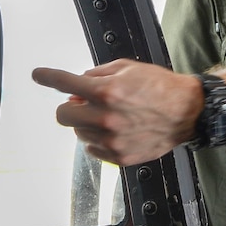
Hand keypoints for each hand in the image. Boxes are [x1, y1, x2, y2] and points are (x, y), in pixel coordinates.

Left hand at [32, 60, 202, 165]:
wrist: (187, 112)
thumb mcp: (128, 68)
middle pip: (63, 115)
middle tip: (82, 103)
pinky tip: (115, 130)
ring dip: (86, 123)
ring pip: (78, 132)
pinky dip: (97, 139)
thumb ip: (97, 76)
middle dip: (69, 107)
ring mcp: (112, 139)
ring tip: (109, 116)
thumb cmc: (160, 88)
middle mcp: (106, 117)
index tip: (38, 75)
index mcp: (107, 91)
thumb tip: (77, 86)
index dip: (47, 77)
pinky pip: (92, 148)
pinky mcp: (119, 156)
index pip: (65, 82)